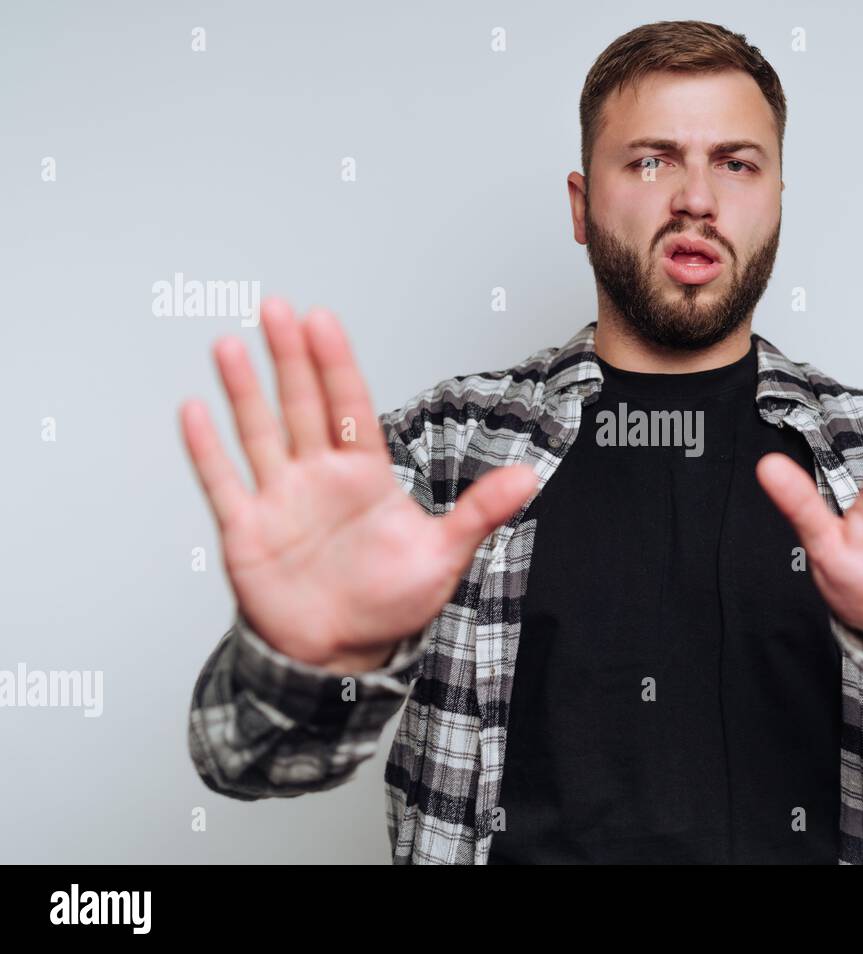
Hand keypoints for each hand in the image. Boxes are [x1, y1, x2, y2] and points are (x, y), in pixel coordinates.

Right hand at [179, 298, 536, 673]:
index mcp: (365, 474)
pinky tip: (194, 412)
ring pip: (259, 434)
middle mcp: (319, 477)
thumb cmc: (393, 603)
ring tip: (229, 346)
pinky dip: (207, 450)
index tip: (322, 321)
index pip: (349, 406)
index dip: (335, 364)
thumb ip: (479, 512)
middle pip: (303, 406)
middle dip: (290, 358)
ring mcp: (281, 500)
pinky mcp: (248, 531)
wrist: (343, 654)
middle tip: (277, 309)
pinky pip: (224, 484)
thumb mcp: (444, 555)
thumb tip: (528, 477)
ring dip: (244, 391)